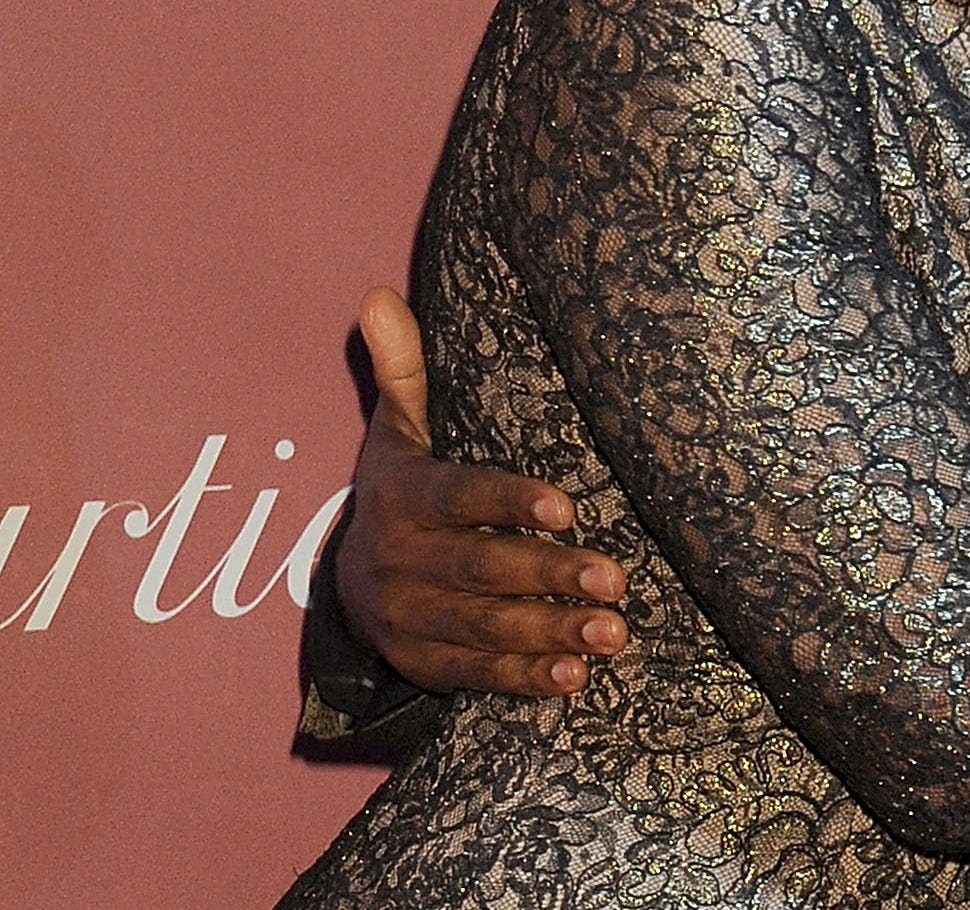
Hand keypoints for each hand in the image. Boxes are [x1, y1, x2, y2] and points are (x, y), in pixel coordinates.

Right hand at [340, 287, 630, 696]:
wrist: (348, 579)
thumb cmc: (405, 487)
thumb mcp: (399, 429)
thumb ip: (404, 369)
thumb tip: (378, 294)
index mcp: (403, 497)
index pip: (460, 498)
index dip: (510, 502)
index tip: (568, 507)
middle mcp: (398, 562)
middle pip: (481, 570)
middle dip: (551, 576)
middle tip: (618, 579)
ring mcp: (408, 620)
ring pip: (485, 628)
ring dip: (551, 633)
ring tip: (614, 631)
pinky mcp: (424, 665)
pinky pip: (476, 675)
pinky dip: (525, 679)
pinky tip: (576, 678)